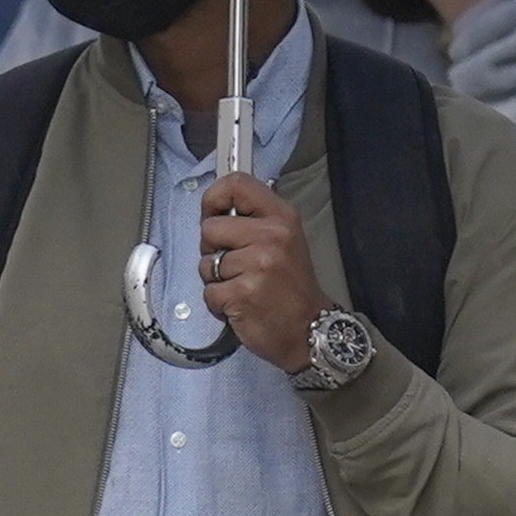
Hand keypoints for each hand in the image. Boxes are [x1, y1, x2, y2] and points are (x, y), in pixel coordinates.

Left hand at [198, 171, 323, 371]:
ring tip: (243, 288)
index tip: (212, 215)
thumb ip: (253, 222)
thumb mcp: (284, 241)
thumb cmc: (292, 289)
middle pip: (209, 228)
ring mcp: (258, 265)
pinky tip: (240, 306)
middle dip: (212, 251)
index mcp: (281, 217)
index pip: (236, 184)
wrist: (310, 330)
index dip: (213, 199)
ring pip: (205, 263)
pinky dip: (218, 304)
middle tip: (236, 267)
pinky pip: (209, 292)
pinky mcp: (243, 293)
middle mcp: (271, 236)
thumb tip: (214, 211)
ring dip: (216, 281)